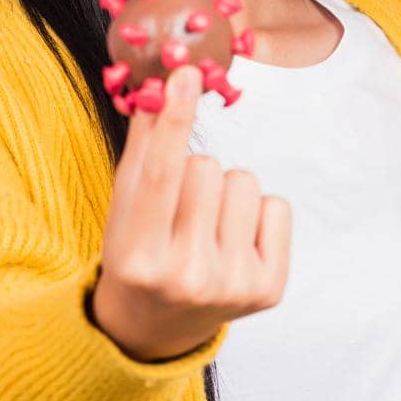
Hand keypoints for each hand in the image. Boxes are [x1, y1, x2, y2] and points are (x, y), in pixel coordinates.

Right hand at [88, 64, 291, 360]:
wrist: (156, 326)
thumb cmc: (136, 254)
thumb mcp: (123, 207)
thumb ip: (142, 146)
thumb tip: (162, 80)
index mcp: (139, 257)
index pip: (161, 174)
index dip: (174, 119)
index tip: (185, 74)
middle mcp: (187, 275)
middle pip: (207, 167)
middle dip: (194, 170)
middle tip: (179, 206)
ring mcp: (233, 285)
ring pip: (243, 180)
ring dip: (225, 190)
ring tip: (206, 222)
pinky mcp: (270, 290)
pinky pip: (277, 205)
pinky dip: (257, 212)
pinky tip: (234, 238)